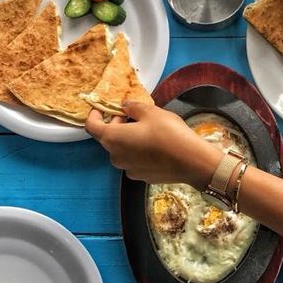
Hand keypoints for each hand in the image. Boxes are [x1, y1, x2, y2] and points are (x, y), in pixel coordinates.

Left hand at [85, 103, 222, 187]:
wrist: (191, 162)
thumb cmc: (169, 133)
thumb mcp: (151, 112)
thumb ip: (133, 107)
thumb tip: (124, 106)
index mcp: (113, 139)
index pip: (91, 126)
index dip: (95, 114)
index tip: (104, 107)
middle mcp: (115, 157)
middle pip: (107, 138)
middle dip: (116, 124)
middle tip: (133, 114)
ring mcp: (128, 169)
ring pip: (121, 150)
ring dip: (128, 138)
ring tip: (147, 129)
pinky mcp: (141, 177)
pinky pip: (133, 160)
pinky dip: (138, 151)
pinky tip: (155, 145)